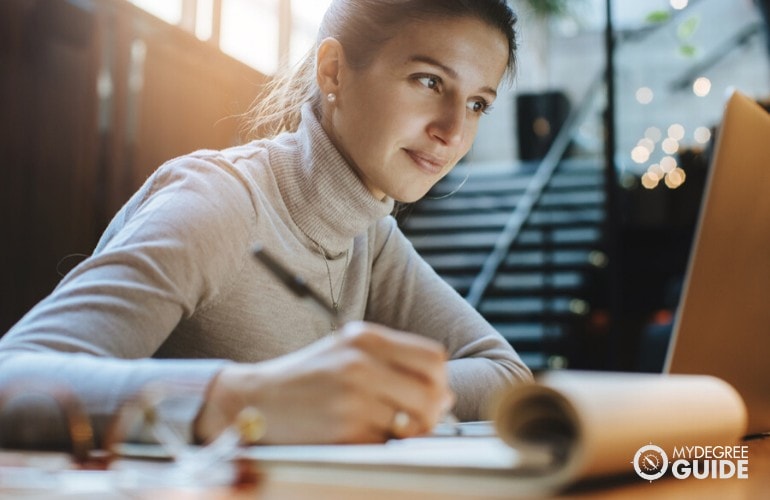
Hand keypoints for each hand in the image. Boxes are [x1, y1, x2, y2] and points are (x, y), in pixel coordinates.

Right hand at [195, 321, 453, 443]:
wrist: (254, 399)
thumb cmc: (306, 377)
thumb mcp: (347, 351)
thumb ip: (394, 362)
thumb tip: (444, 394)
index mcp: (365, 337)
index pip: (433, 358)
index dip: (440, 379)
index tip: (433, 391)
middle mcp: (360, 363)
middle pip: (432, 391)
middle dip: (434, 410)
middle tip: (420, 418)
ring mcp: (352, 398)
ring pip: (415, 422)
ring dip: (412, 431)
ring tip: (392, 428)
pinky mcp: (343, 431)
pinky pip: (387, 444)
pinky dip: (384, 444)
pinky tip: (365, 436)